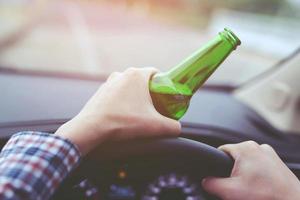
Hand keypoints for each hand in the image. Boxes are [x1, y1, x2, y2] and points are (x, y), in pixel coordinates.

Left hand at [55, 67, 180, 154]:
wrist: (92, 128)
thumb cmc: (124, 122)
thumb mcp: (155, 126)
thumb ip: (173, 126)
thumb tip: (177, 128)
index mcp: (136, 75)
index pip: (156, 73)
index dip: (164, 84)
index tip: (166, 96)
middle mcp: (122, 74)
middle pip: (143, 81)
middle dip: (150, 92)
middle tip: (155, 108)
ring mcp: (109, 82)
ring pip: (129, 87)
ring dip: (135, 97)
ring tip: (138, 113)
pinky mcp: (100, 92)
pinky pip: (117, 94)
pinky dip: (122, 102)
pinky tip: (123, 115)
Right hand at [202, 141, 299, 199]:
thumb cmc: (265, 195)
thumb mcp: (230, 191)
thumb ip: (211, 184)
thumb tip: (205, 181)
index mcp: (245, 148)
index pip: (221, 150)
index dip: (218, 164)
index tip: (222, 176)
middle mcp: (257, 146)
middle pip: (234, 156)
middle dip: (233, 170)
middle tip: (239, 185)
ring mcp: (268, 152)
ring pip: (247, 160)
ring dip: (245, 172)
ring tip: (251, 186)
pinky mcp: (276, 160)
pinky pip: (258, 163)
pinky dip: (256, 172)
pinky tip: (260, 185)